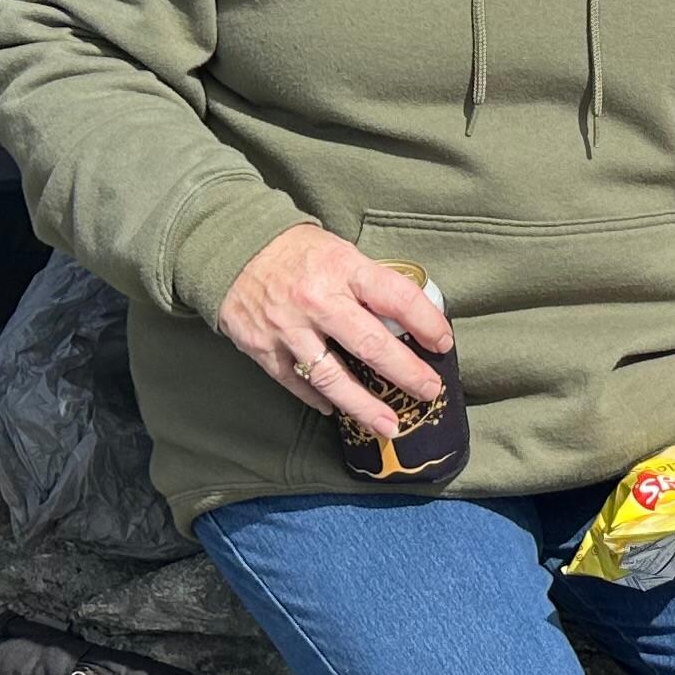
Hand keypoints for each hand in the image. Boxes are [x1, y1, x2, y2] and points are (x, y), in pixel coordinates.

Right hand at [216, 225, 453, 432]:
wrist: (231, 249)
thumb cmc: (296, 252)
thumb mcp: (340, 252)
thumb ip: (369, 283)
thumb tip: (407, 317)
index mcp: (343, 269)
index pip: (397, 298)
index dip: (427, 323)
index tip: (443, 343)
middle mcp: (317, 300)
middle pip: (370, 345)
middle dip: (406, 373)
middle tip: (430, 391)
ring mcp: (288, 328)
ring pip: (333, 377)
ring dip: (364, 405)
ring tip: (390, 424)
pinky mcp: (262, 348)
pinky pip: (297, 382)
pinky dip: (319, 398)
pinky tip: (337, 409)